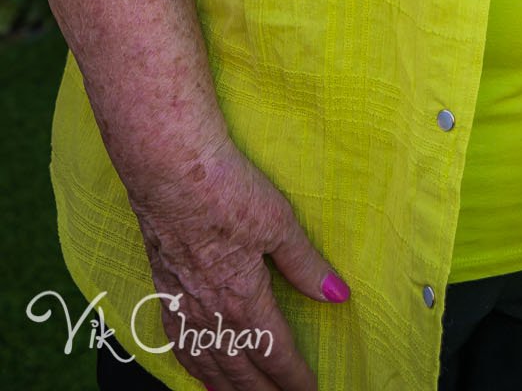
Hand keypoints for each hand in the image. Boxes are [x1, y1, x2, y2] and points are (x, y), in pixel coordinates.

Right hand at [125, 137, 347, 390]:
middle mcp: (212, 314)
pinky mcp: (164, 290)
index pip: (275, 353)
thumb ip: (306, 265)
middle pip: (241, 370)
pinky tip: (200, 372)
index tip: (310, 389)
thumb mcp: (279, 223)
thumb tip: (337, 295)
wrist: (170, 171)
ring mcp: (183, 305)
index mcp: (244, 301)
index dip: (294, 377)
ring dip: (229, 387)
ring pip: (209, 364)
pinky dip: (193, 366)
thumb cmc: (225, 190)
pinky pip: (178, 345)